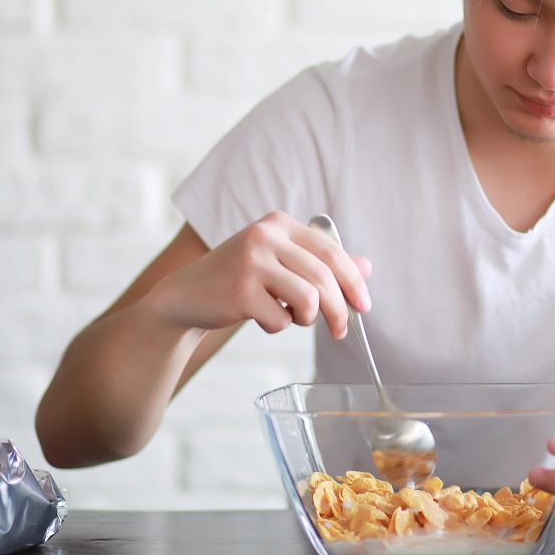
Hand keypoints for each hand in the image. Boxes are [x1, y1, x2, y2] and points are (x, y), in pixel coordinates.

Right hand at [153, 211, 372, 339]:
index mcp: (279, 223)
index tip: (364, 306)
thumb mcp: (281, 262)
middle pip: (324, 277)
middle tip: (341, 331)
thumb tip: (367, 266)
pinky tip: (262, 317)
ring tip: (293, 318)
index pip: (331, 251)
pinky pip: (280, 319)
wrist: (186, 295)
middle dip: (339, 310)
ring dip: (307, 319)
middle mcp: (265, 235)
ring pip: (308, 299)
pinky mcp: (240, 290)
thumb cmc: (240, 279)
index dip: (353, 281)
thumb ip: (320, 263)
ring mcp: (251, 261)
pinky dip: (278, 326)